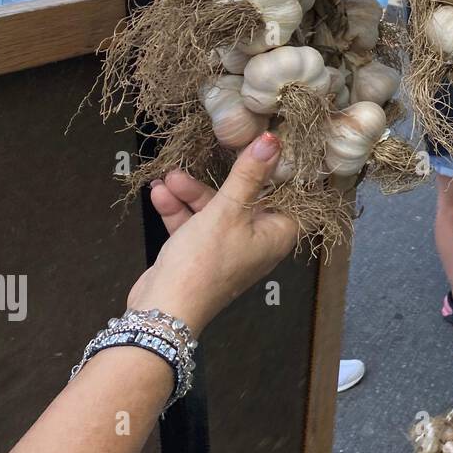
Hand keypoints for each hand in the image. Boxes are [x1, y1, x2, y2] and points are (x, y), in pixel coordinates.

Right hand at [129, 133, 298, 335]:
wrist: (163, 310)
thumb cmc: (204, 261)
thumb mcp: (227, 211)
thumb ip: (248, 175)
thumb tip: (274, 142)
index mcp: (277, 234)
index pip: (293, 198)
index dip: (285, 174)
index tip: (273, 147)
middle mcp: (258, 241)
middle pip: (247, 199)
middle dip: (220, 181)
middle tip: (205, 158)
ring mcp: (228, 249)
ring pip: (215, 211)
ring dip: (192, 194)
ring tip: (169, 177)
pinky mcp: (202, 254)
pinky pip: (195, 225)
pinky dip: (180, 211)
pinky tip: (159, 194)